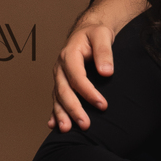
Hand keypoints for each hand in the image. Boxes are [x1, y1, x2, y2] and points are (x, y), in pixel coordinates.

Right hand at [48, 0, 149, 130]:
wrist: (87, 31)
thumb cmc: (95, 33)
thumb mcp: (103, 35)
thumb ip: (104, 52)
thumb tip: (106, 72)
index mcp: (69, 55)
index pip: (77, 78)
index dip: (88, 93)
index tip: (103, 105)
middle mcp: (60, 68)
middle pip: (64, 91)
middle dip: (74, 109)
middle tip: (86, 125)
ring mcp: (59, 77)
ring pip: (58, 98)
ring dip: (61, 115)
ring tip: (67, 130)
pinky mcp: (62, 83)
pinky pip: (57, 99)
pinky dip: (54, 113)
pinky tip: (54, 125)